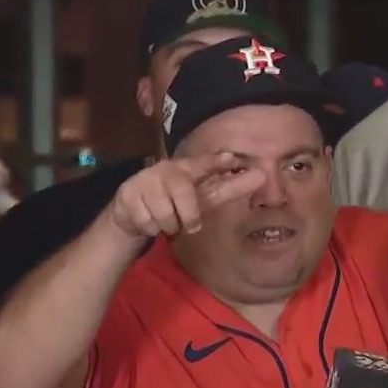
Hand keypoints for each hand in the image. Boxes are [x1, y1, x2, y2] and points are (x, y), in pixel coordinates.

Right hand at [106, 153, 263, 237]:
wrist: (131, 211)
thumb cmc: (173, 202)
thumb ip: (227, 188)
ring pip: (165, 213)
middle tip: (187, 225)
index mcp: (186, 169)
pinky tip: (147, 220)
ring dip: (167, 225)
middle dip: (188, 216)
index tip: (233, 160)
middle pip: (184, 195)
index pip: (203, 164)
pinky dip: (150, 228)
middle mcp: (166, 170)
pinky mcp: (128, 195)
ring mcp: (145, 181)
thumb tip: (259, 176)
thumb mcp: (201, 198)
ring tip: (163, 220)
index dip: (217, 162)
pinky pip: (147, 221)